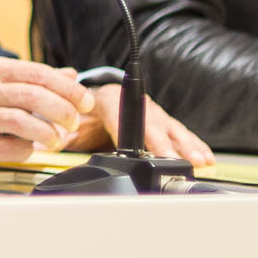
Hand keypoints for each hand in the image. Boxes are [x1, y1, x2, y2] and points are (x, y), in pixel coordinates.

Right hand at [0, 54, 89, 161]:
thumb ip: (29, 76)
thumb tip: (68, 76)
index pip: (38, 74)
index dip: (68, 88)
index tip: (84, 100)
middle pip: (34, 97)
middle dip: (64, 110)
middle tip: (76, 121)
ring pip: (22, 123)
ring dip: (48, 133)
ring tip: (58, 139)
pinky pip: (6, 148)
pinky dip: (25, 149)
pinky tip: (29, 148)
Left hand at [60, 83, 212, 164]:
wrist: (93, 97)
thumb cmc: (82, 110)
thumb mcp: (68, 118)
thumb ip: (60, 129)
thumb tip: (51, 139)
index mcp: (108, 98)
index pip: (119, 114)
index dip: (130, 131)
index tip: (141, 148)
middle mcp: (135, 104)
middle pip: (152, 124)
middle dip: (166, 144)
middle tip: (178, 160)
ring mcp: (152, 113)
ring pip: (171, 129)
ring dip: (186, 146)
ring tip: (199, 160)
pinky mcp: (164, 124)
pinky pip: (180, 135)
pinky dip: (194, 146)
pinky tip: (206, 158)